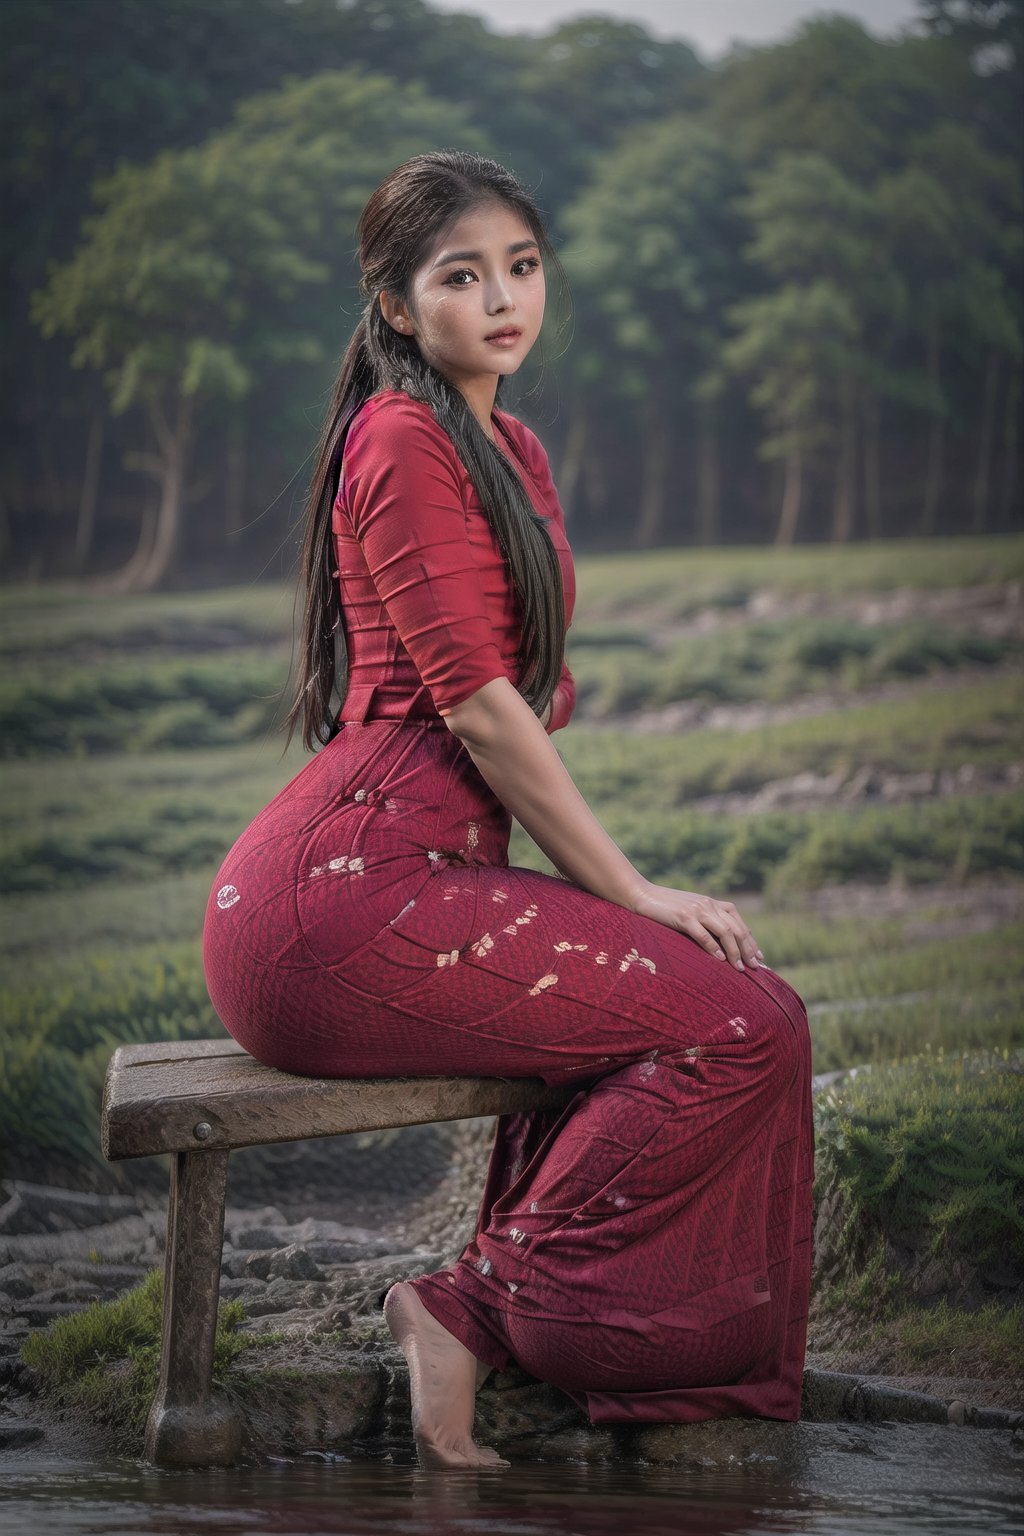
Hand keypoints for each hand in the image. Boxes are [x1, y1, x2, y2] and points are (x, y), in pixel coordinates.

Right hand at [630, 881, 763, 970]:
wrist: (642, 894)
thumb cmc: (664, 907)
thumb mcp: (689, 910)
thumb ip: (704, 920)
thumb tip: (719, 943)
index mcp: (711, 902)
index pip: (738, 922)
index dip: (750, 939)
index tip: (758, 956)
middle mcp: (708, 904)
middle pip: (736, 928)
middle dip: (748, 949)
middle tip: (755, 967)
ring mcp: (697, 910)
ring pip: (725, 932)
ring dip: (735, 952)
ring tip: (740, 968)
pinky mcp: (684, 917)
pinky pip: (704, 935)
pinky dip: (714, 948)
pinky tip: (720, 960)